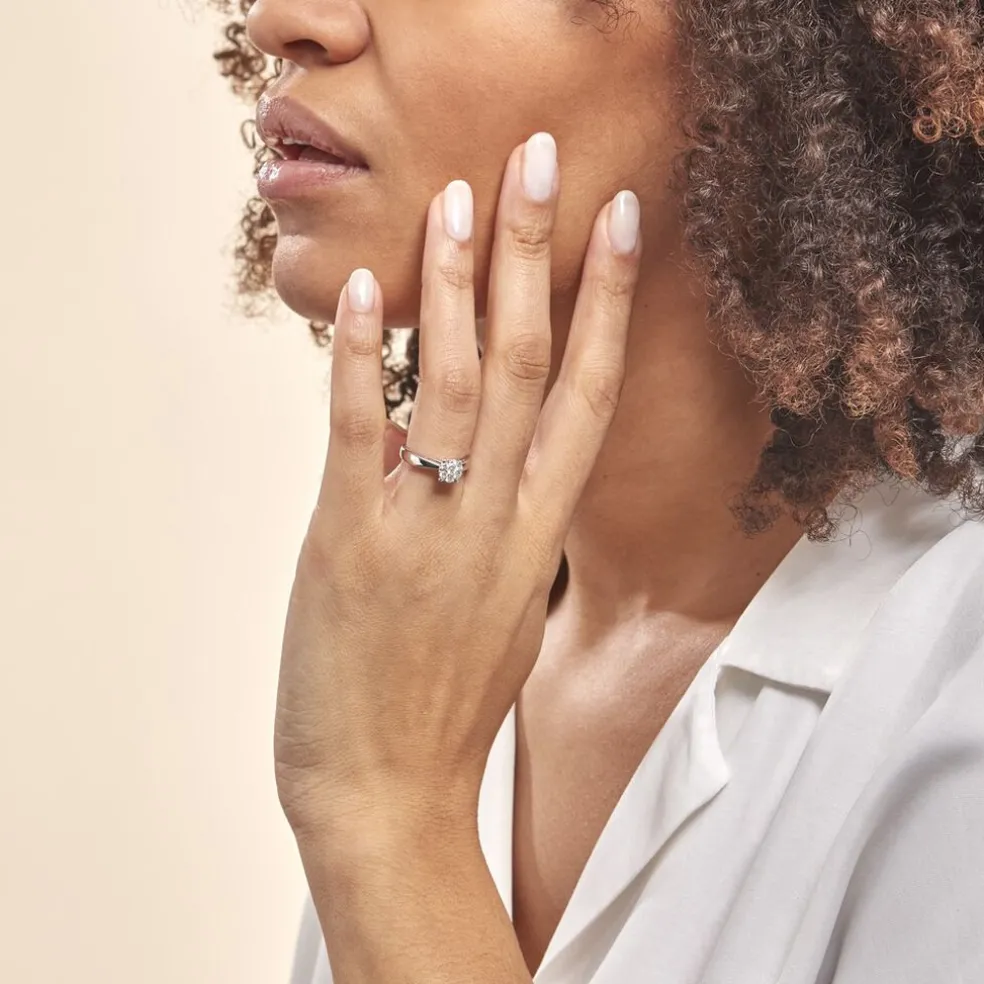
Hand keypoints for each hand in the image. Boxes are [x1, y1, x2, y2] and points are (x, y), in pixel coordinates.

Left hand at [274, 132, 641, 842]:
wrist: (389, 797)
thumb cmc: (446, 706)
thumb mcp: (501, 608)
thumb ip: (501, 526)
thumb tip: (473, 454)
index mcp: (537, 535)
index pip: (587, 397)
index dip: (607, 304)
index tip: (620, 225)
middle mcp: (495, 522)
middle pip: (529, 366)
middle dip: (541, 257)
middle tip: (544, 163)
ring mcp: (425, 532)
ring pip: (455, 386)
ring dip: (457, 285)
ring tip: (462, 200)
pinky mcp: (349, 545)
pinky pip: (360, 436)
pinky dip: (356, 361)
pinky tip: (357, 293)